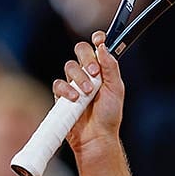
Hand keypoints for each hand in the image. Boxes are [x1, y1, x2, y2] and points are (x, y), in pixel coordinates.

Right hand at [53, 30, 124, 153]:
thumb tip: (103, 47)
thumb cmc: (109, 115)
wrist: (97, 136)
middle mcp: (87, 73)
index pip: (97, 48)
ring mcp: (74, 83)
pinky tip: (75, 98)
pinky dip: (66, 89)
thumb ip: (111, 68)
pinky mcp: (61, 94)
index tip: (99, 39)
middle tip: (94, 72)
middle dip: (87, 58)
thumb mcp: (116, 89)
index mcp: (102, 70)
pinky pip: (58, 84)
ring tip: (88, 92)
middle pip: (81, 51)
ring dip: (79, 78)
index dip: (97, 39)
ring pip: (70, 66)